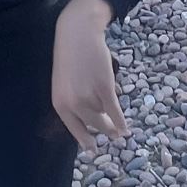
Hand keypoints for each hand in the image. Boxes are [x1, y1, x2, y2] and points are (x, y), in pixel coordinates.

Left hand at [50, 0, 128, 148]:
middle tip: (113, 137)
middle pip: (93, 126)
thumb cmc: (71, 57)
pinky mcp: (104, 89)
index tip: (93, 151)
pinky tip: (125, 129)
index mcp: (60, 104)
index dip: (85, 141)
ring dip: (112, 118)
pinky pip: (115, 112)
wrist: (77, 34)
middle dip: (105, 132)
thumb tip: (89, 121)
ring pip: (105, 116)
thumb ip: (72, 102)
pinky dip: (121, 122)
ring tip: (117, 125)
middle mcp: (73, 104)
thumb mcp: (64, 83)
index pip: (74, 129)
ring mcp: (89, 97)